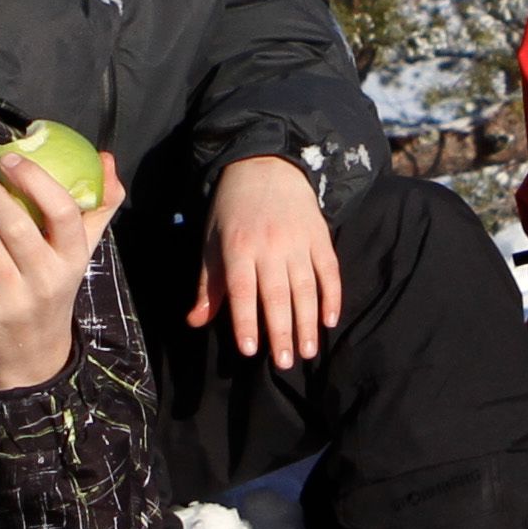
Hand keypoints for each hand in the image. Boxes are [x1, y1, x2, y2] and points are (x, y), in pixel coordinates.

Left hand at [0, 138, 121, 390]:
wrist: (34, 357)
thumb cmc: (55, 289)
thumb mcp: (81, 252)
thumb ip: (97, 206)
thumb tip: (107, 158)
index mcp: (73, 259)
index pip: (62, 211)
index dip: (34, 179)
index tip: (11, 160)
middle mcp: (47, 280)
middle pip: (15, 225)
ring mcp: (14, 300)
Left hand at [194, 154, 343, 369]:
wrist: (264, 166)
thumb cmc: (232, 210)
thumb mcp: (212, 243)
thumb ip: (209, 285)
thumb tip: (195, 321)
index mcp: (238, 248)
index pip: (242, 291)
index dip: (246, 321)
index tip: (250, 350)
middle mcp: (269, 246)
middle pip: (276, 295)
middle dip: (281, 331)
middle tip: (285, 362)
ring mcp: (298, 241)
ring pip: (305, 287)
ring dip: (308, 322)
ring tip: (308, 350)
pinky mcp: (319, 236)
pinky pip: (329, 270)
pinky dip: (332, 296)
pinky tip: (330, 319)